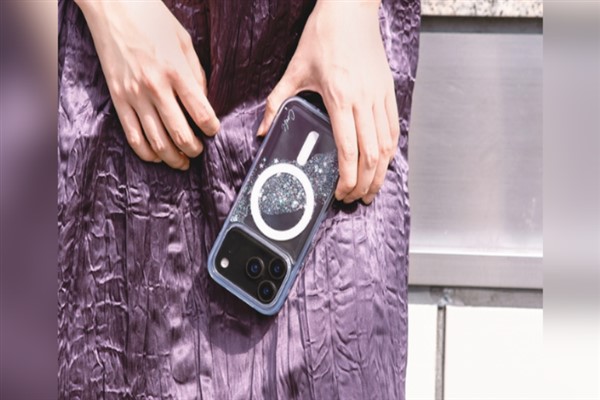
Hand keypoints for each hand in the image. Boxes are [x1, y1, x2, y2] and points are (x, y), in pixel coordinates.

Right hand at [76, 0, 219, 169]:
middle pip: (180, 134)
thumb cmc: (152, 20)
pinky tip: (156, 157)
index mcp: (176, 71)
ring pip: (156, 141)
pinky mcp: (117, 99)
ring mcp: (134, 95)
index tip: (214, 131)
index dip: (212, 129)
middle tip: (200, 152)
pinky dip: (146, 152)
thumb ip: (196, 74)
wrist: (112, 7)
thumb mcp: (184, 42)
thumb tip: (204, 102)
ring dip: (172, 157)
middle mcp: (155, 87)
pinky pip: (132, 135)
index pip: (201, 113)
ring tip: (182, 162)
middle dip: (194, 149)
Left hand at [257, 1, 398, 203]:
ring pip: (387, 145)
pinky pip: (394, 127)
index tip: (339, 192)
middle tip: (355, 198)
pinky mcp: (388, 90)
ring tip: (372, 189)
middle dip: (365, 183)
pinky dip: (390, 150)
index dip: (347, 177)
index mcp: (339, 97)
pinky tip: (383, 162)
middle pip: (372, 154)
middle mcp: (363, 100)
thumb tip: (263, 130)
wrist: (350, 8)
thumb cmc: (323, 36)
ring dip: (381, 172)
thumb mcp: (294, 69)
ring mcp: (380, 95)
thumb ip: (277, 102)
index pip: (348, 149)